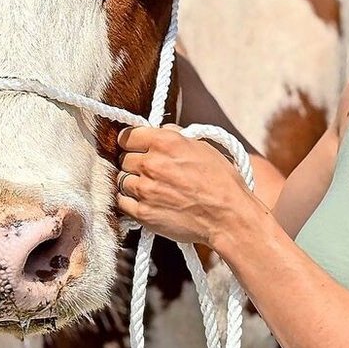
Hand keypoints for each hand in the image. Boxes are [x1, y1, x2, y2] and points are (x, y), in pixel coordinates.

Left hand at [115, 124, 259, 245]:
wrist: (228, 217)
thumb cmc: (221, 181)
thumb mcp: (202, 147)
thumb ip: (175, 135)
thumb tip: (159, 130)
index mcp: (166, 142)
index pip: (127, 135)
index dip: (131, 142)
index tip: (136, 148)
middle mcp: (151, 163)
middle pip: (123, 158)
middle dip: (133, 163)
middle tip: (149, 171)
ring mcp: (145, 189)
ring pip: (121, 180)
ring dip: (131, 183)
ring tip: (150, 188)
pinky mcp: (143, 212)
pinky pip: (121, 201)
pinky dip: (129, 201)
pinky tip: (145, 201)